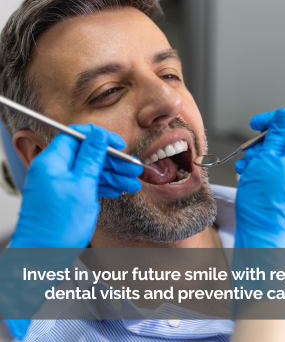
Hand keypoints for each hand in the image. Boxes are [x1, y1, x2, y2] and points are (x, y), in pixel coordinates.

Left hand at [9, 124, 141, 248]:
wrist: (44, 257)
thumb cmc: (58, 225)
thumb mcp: (82, 185)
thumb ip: (91, 157)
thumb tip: (99, 134)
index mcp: (52, 161)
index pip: (77, 136)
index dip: (100, 138)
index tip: (119, 144)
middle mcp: (55, 170)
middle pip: (87, 155)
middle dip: (112, 161)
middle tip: (133, 168)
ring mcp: (61, 184)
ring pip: (91, 171)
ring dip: (113, 176)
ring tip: (132, 183)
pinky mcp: (67, 196)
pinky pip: (88, 184)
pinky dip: (104, 186)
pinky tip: (119, 189)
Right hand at [234, 108, 284, 247]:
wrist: (263, 236)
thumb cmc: (264, 204)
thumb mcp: (266, 161)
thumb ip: (275, 137)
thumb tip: (283, 116)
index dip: (276, 120)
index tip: (258, 124)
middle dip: (263, 143)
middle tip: (249, 152)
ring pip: (277, 157)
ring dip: (258, 157)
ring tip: (246, 168)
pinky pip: (275, 172)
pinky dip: (260, 170)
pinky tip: (248, 176)